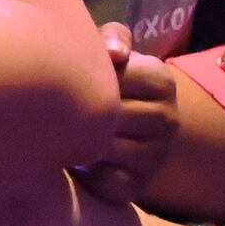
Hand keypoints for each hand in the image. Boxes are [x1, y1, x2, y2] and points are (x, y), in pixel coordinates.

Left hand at [76, 23, 182, 205]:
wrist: (122, 134)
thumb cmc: (108, 85)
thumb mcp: (110, 53)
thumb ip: (111, 39)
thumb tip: (115, 54)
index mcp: (162, 81)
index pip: (120, 76)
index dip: (89, 79)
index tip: (70, 80)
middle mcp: (168, 119)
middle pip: (112, 114)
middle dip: (82, 113)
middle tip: (56, 110)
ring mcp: (156, 156)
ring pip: (106, 148)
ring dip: (79, 141)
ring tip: (63, 132)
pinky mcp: (136, 186)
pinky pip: (104, 179)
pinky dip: (85, 171)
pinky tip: (75, 158)